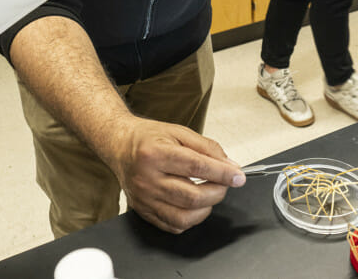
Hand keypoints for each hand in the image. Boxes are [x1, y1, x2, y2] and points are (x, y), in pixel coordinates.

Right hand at [108, 118, 244, 233]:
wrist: (120, 146)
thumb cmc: (148, 138)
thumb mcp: (180, 132)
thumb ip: (207, 148)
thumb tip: (230, 167)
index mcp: (155, 154)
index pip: (197, 167)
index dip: (222, 174)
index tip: (238, 176)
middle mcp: (147, 179)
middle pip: (192, 196)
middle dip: (217, 192)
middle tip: (225, 183)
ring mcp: (144, 199)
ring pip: (184, 217)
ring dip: (206, 208)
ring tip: (209, 193)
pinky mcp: (143, 211)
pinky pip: (173, 226)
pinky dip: (191, 219)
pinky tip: (195, 204)